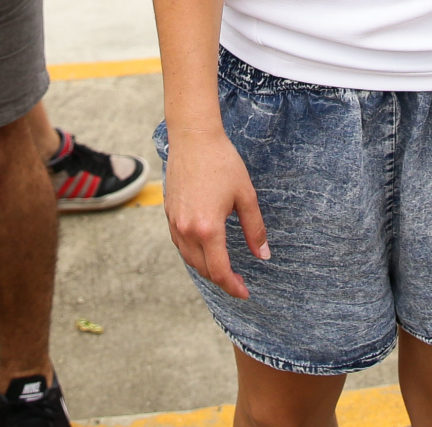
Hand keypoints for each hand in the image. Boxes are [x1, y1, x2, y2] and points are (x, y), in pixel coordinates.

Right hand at [163, 128, 268, 298]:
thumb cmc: (222, 162)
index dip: (233, 286)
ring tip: (224, 270)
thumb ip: (255, 229)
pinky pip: (180, 244)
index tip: (245, 292)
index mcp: (208, 228)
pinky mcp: (168, 213)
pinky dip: (193, 254)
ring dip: (206, 269)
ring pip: (189, 259)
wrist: (193, 138)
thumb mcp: (246, 196)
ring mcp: (175, 222)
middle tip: (239, 283)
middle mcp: (187, 230)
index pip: (219, 270)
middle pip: (203, 269)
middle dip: (222, 280)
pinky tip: (205, 251)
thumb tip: (263, 255)